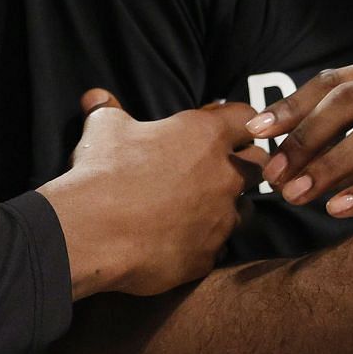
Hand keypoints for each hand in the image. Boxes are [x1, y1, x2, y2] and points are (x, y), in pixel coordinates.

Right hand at [39, 91, 260, 299]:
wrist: (94, 231)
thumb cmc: (104, 170)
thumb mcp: (104, 129)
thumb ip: (108, 110)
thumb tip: (96, 96)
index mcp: (206, 136)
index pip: (245, 118)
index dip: (235, 121)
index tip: (220, 126)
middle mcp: (224, 176)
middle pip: (258, 165)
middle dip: (243, 165)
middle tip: (214, 168)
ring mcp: (220, 219)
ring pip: (243, 211)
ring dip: (226, 208)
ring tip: (196, 209)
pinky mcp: (207, 257)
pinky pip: (216, 248)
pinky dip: (202, 243)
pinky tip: (178, 241)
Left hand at [245, 56, 352, 218]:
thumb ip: (351, 136)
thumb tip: (282, 157)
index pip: (337, 81)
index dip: (292, 106)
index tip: (255, 132)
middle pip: (350, 101)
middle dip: (304, 138)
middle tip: (274, 175)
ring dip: (328, 166)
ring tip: (297, 196)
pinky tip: (339, 210)